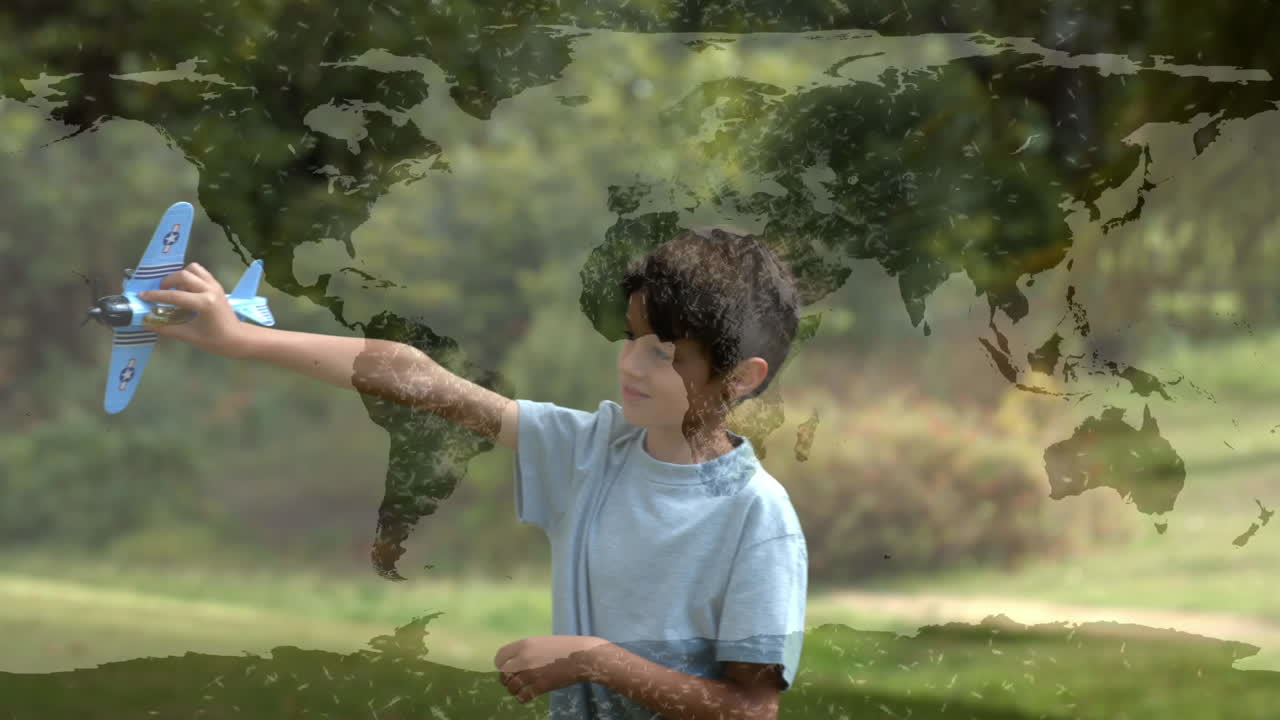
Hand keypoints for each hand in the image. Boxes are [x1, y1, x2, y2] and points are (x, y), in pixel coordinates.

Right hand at [138, 263, 248, 356]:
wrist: (238, 338)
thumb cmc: (215, 340)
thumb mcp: (189, 336)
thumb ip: (166, 328)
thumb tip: (146, 323)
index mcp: (204, 303)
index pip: (174, 295)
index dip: (155, 296)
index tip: (142, 295)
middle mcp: (210, 290)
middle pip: (183, 275)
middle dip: (167, 281)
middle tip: (160, 293)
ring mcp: (215, 285)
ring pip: (193, 269)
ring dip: (180, 276)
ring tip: (175, 289)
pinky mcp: (217, 285)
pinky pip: (201, 273)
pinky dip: (190, 276)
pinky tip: (186, 290)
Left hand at [494, 635, 609, 702]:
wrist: (582, 656)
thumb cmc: (566, 646)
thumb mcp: (543, 642)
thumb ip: (528, 649)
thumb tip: (518, 659)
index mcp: (524, 645)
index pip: (501, 657)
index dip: (501, 665)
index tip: (505, 669)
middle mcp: (523, 659)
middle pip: (504, 673)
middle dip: (506, 679)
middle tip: (511, 682)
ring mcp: (531, 673)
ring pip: (512, 687)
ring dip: (513, 690)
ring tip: (519, 691)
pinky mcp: (540, 686)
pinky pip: (523, 696)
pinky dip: (522, 698)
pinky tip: (526, 696)